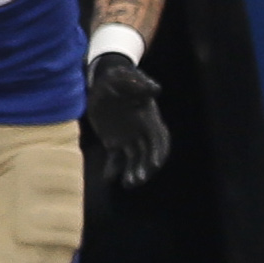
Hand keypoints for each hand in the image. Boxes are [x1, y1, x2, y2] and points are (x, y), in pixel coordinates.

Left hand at [84, 49, 169, 181]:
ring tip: (127, 184)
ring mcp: (128, 138)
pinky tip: (108, 178)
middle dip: (145, 168)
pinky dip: (113, 170)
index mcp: (149, 118)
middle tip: (137, 180)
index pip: (158, 138)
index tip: (154, 164)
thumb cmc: (120, 78)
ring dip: (132, 173)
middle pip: (147, 154)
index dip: (158, 151)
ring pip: (134, 160)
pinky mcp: (114, 142)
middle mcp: (141, 132)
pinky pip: (116, 159)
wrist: (105, 81)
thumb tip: (156, 89)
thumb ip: (141, 84)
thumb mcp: (128, 77)